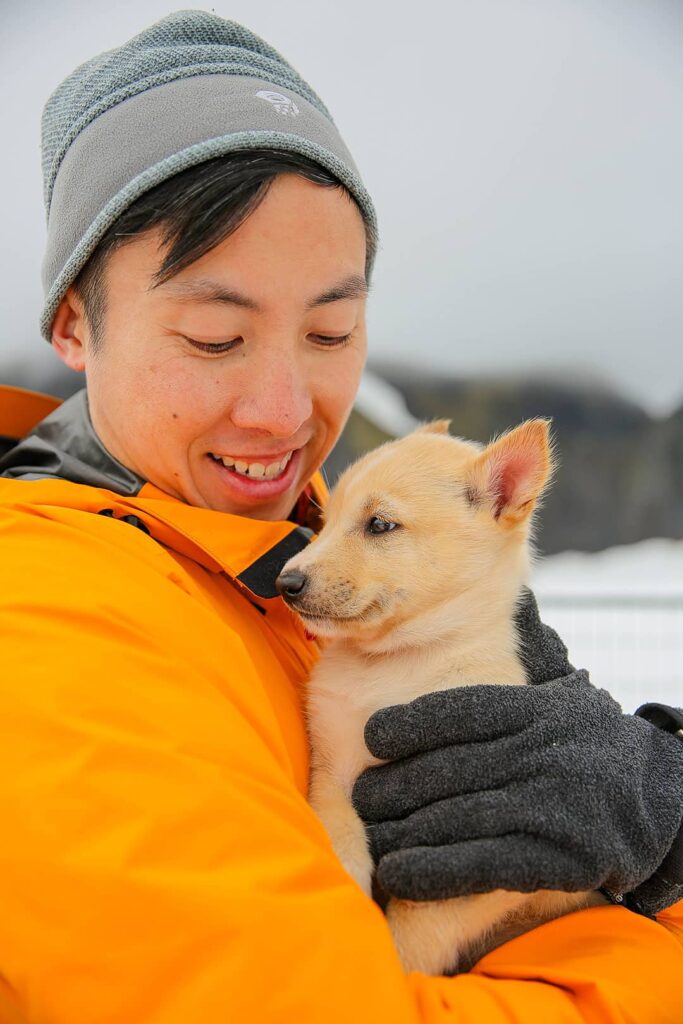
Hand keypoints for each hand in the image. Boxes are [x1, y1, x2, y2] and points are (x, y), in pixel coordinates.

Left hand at [351, 595, 682, 906]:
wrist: (662, 797)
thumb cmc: (585, 744)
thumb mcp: (555, 701)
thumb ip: (499, 689)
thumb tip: (429, 653)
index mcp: (536, 710)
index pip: (459, 712)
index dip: (408, 725)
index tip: (372, 736)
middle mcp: (542, 751)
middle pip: (447, 769)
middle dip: (393, 785)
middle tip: (362, 796)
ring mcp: (553, 804)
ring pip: (457, 817)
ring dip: (403, 830)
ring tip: (371, 833)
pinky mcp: (562, 855)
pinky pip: (483, 863)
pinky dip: (434, 869)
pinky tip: (400, 870)